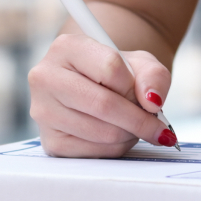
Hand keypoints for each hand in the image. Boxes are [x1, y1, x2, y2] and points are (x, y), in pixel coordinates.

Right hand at [28, 34, 175, 157]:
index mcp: (66, 47)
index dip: (134, 86)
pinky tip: (118, 135)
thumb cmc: (117, 73)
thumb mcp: (141, 64)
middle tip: (157, 126)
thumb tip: (153, 102)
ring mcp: (43, 112)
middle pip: (104, 104)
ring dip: (130, 134)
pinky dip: (117, 148)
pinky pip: (95, 152)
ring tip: (133, 126)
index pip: (110, 68)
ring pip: (103, 132)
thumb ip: (153, 76)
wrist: (95, 87)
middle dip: (139, 119)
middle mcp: (46, 77)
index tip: (145, 96)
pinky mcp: (50, 142)